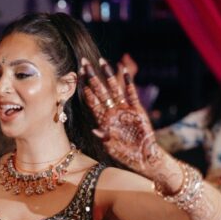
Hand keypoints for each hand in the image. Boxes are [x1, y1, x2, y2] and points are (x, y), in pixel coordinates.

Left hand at [81, 57, 164, 173]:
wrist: (143, 158)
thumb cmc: (125, 154)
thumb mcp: (110, 147)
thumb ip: (104, 137)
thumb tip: (96, 129)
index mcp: (103, 119)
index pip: (92, 101)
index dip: (84, 89)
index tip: (76, 77)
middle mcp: (112, 111)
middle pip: (100, 90)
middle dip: (92, 76)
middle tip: (84, 62)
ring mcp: (125, 109)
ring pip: (114, 88)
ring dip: (108, 75)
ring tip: (102, 61)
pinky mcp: (137, 110)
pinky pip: (132, 94)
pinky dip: (128, 83)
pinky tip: (123, 72)